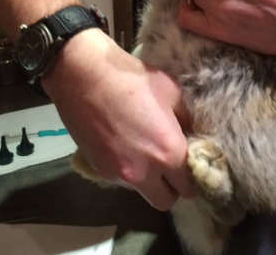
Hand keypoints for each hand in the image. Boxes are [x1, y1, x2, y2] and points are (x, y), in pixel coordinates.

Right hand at [41, 29, 194, 210]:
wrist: (85, 75)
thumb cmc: (133, 78)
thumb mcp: (172, 91)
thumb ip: (186, 119)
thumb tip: (190, 134)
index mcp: (169, 152)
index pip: (188, 186)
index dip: (191, 177)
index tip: (188, 164)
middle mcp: (145, 172)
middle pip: (165, 201)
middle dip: (171, 188)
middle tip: (170, 165)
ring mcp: (118, 174)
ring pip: (142, 191)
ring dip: (148, 179)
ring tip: (143, 148)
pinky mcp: (98, 169)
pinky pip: (121, 179)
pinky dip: (127, 169)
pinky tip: (123, 143)